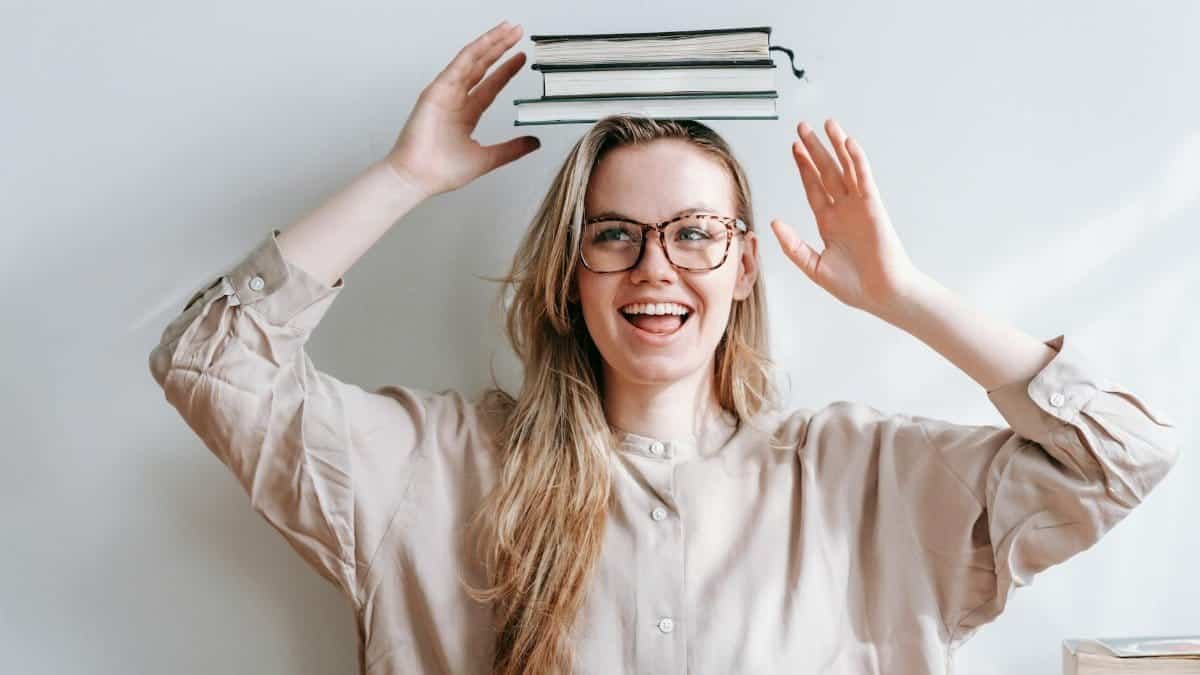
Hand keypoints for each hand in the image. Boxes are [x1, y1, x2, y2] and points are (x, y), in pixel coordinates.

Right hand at [384, 20, 540, 198]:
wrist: (420, 178)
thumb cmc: (441, 172)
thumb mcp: (488, 158)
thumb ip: (512, 149)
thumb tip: (534, 142)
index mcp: (466, 115)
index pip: (491, 86)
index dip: (506, 71)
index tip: (521, 58)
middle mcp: (456, 100)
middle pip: (482, 67)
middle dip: (500, 49)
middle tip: (517, 33)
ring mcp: (446, 93)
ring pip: (471, 61)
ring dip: (490, 43)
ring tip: (507, 30)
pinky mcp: (436, 91)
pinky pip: (458, 65)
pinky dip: (473, 51)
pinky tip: (487, 41)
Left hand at [770, 119, 920, 317]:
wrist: (882, 296)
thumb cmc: (854, 286)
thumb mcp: (814, 266)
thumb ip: (793, 245)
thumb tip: (775, 223)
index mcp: (828, 223)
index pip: (813, 188)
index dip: (803, 167)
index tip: (794, 148)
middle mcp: (843, 210)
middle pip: (826, 172)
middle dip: (814, 149)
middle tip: (802, 127)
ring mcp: (859, 207)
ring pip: (846, 169)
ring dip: (837, 146)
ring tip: (827, 124)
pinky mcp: (874, 208)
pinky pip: (864, 179)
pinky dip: (857, 161)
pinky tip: (849, 144)